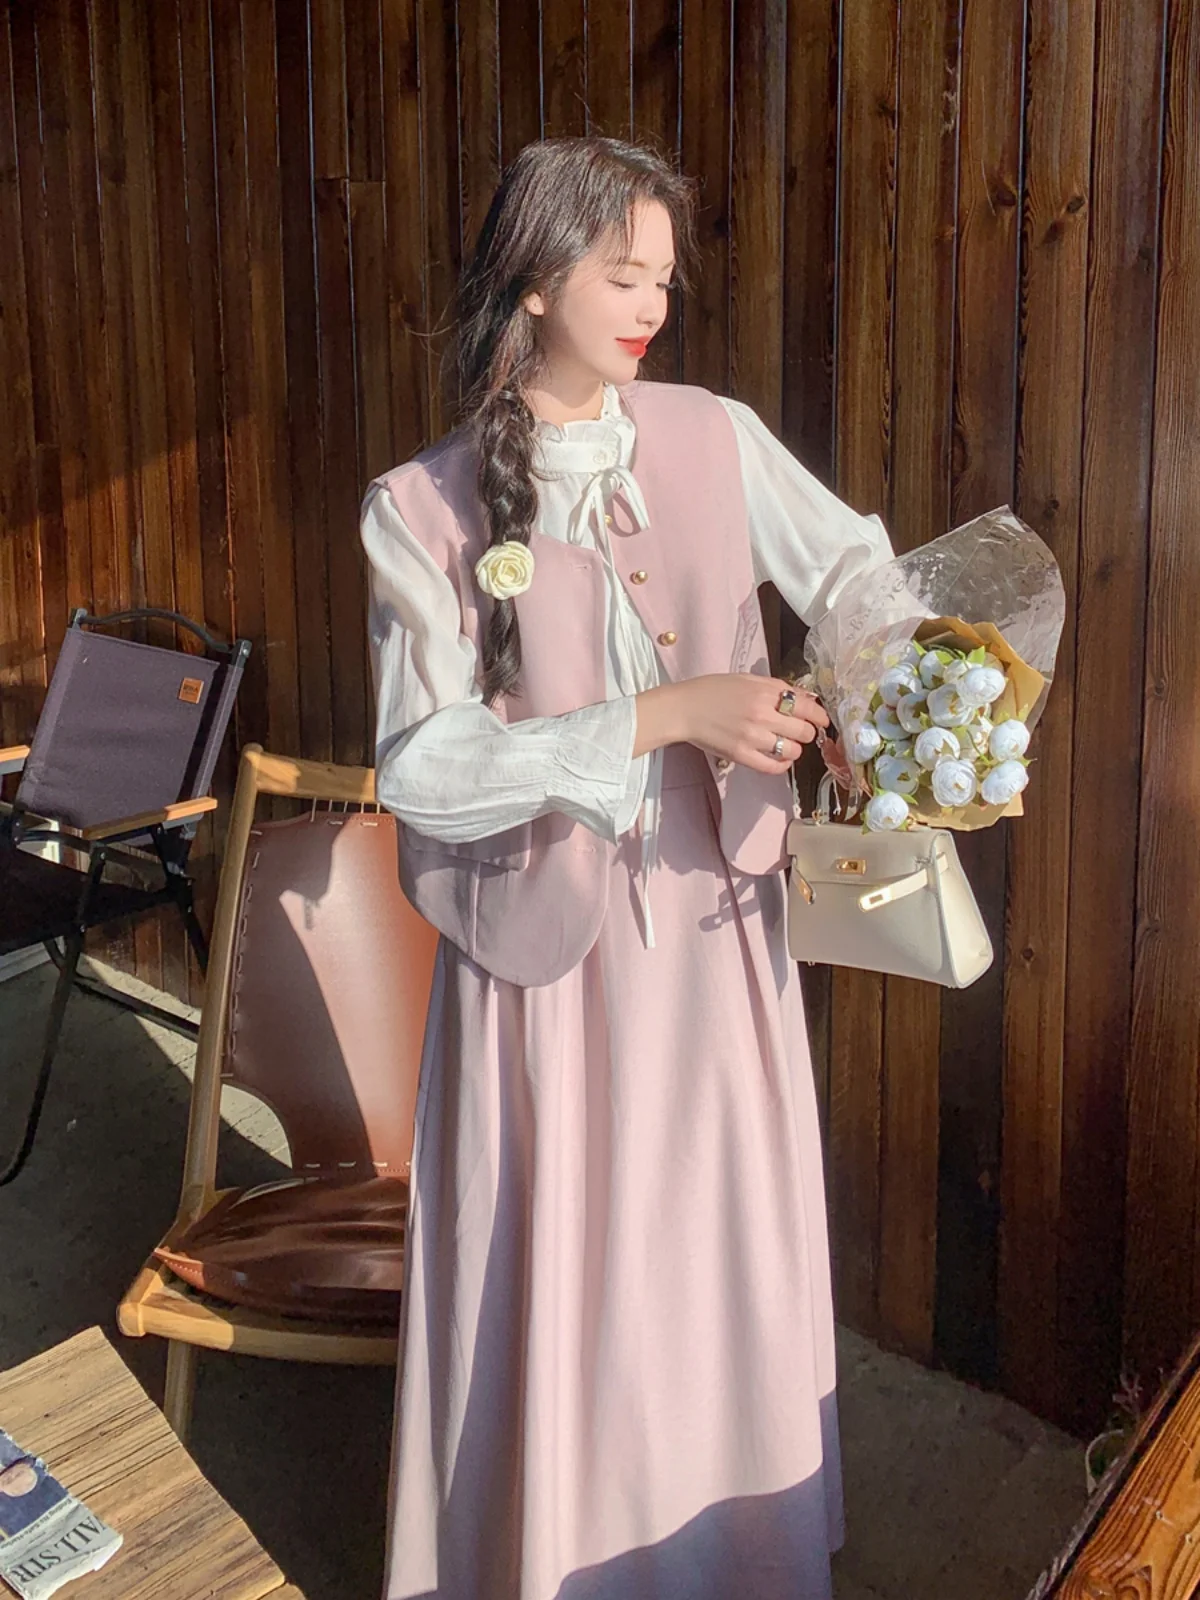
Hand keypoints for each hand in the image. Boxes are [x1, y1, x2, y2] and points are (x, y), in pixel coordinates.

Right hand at [634, 674, 829, 773]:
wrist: (684, 709)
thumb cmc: (714, 691)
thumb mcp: (748, 680)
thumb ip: (779, 688)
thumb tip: (808, 697)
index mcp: (766, 692)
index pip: (808, 708)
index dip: (819, 716)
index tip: (821, 721)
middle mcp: (762, 714)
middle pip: (804, 731)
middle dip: (806, 732)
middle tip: (798, 732)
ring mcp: (752, 737)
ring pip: (793, 750)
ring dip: (794, 749)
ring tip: (784, 744)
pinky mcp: (741, 756)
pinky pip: (774, 767)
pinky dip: (782, 765)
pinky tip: (778, 759)